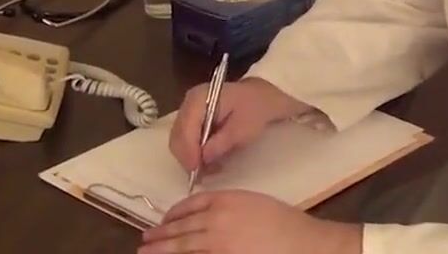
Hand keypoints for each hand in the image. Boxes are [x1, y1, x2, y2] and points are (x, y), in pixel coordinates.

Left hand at [138, 190, 360, 253]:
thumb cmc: (285, 223)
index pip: (190, 204)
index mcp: (226, 199)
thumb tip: (205, 217)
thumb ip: (228, 206)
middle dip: (160, 234)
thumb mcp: (253, 203)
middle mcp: (216, 219)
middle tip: (145, 240)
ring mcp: (217, 243)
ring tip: (147, 252)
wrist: (303, 243)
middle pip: (181, 226)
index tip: (165, 219)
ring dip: (163, 249)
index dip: (174, 213)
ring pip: (183, 246)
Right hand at [169, 77, 308, 172]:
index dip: (188, 152)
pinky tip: (209, 162)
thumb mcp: (244, 128)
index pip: (185, 128)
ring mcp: (187, 112)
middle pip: (177, 137)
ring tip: (210, 170)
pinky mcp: (191, 122)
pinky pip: (186, 142)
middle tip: (203, 175)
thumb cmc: (255, 109)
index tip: (196, 171)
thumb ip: (222, 142)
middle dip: (188, 158)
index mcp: (199, 99)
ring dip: (191, 159)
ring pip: (179, 142)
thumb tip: (203, 158)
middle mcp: (187, 104)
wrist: (261, 97)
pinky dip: (195, 155)